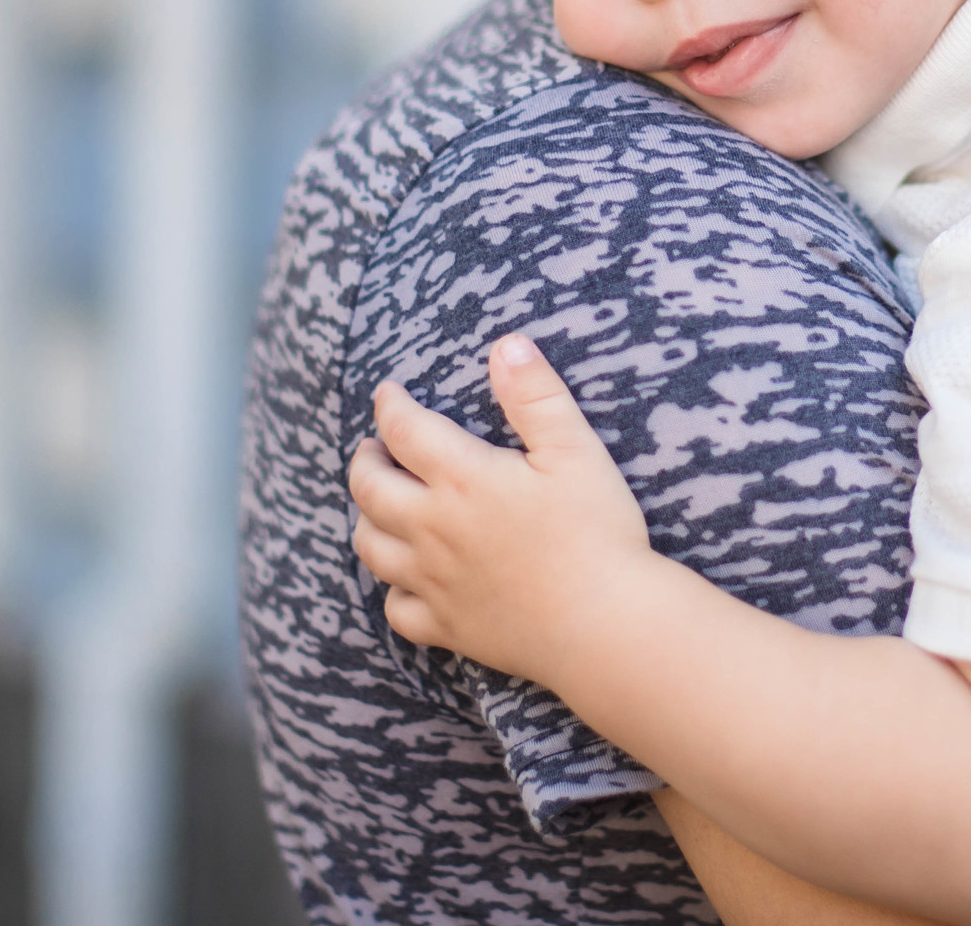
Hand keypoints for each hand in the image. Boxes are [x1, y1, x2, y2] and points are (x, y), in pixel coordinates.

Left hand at [348, 334, 654, 681]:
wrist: (604, 624)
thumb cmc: (597, 533)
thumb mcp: (577, 450)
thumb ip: (536, 395)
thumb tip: (506, 344)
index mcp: (462, 479)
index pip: (404, 429)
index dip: (390, 405)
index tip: (388, 393)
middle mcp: (433, 529)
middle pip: (369, 488)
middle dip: (365, 459)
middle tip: (374, 447)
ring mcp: (434, 582)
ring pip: (370, 547)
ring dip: (366, 517)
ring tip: (380, 504)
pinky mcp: (446, 627)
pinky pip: (396, 608)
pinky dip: (392, 589)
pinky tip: (407, 578)